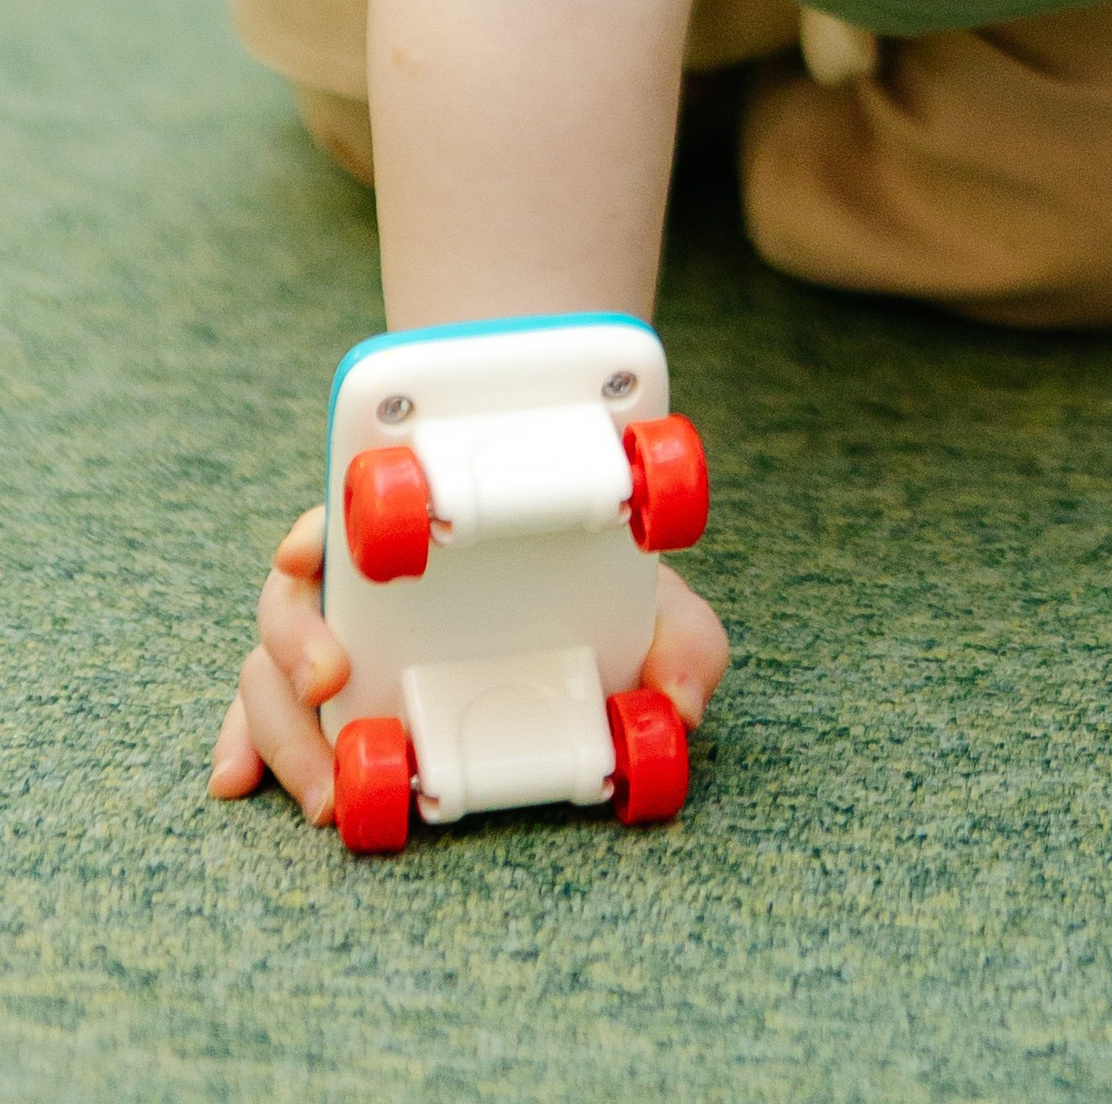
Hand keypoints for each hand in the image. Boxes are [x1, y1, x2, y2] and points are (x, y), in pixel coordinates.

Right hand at [208, 506, 730, 821]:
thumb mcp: (652, 606)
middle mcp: (364, 586)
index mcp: (422, 535)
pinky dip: (246, 749)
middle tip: (330, 683)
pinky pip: (264, 720)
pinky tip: (238, 783)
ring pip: (268, 670)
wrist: (584, 623)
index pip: (350, 513)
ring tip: (317, 788)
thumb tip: (681, 705)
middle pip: (292, 601)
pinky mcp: (328, 707)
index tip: (308, 549)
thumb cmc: (599, 597)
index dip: (320, 526)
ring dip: (275, 725)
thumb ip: (683, 638)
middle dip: (294, 644)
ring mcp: (338, 645)